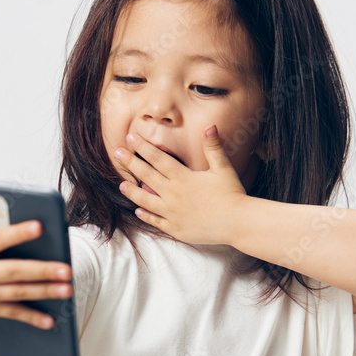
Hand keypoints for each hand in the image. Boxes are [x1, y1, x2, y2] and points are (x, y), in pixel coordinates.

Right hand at [0, 217, 73, 330]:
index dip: (17, 233)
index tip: (38, 226)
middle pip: (14, 271)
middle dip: (42, 270)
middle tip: (66, 269)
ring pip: (18, 293)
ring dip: (44, 292)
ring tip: (67, 289)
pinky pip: (12, 314)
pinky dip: (32, 318)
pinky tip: (50, 321)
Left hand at [114, 126, 247, 245]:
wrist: (237, 223)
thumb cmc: (232, 194)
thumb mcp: (223, 168)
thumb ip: (213, 147)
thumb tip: (209, 126)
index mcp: (183, 178)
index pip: (158, 159)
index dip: (143, 147)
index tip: (131, 137)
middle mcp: (173, 195)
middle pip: (147, 176)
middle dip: (131, 162)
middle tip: (117, 152)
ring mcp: (172, 213)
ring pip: (146, 200)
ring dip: (132, 192)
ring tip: (121, 185)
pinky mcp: (175, 228)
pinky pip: (156, 221)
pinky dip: (146, 215)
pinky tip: (138, 210)